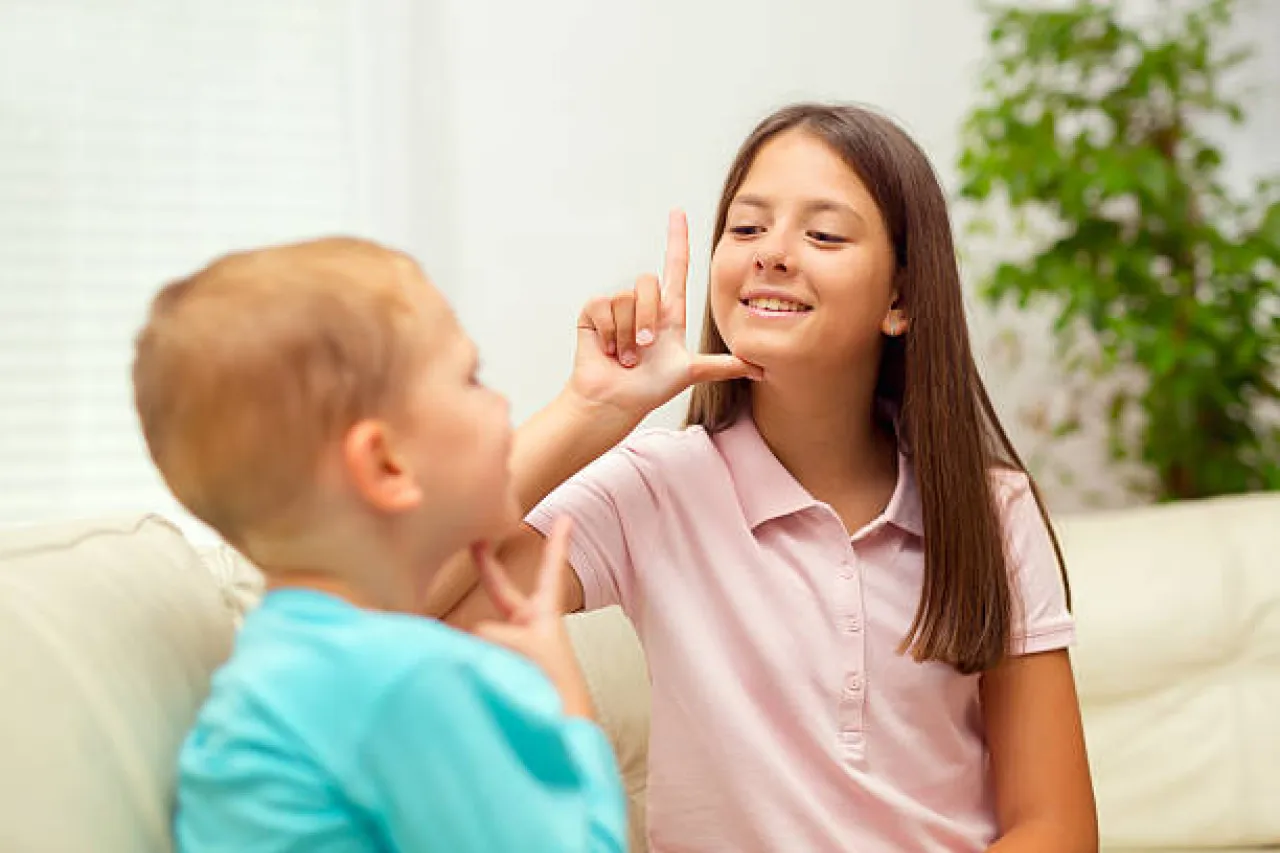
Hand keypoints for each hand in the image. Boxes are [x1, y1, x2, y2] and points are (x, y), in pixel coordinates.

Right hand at [471, 518, 594, 718]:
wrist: (558, 729)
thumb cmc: (552, 683)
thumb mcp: (524, 640)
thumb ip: (486, 630)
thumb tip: (459, 642)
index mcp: (545, 615)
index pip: (551, 569)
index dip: (558, 542)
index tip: (567, 517)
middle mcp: (527, 629)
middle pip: (502, 590)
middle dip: (487, 566)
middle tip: (478, 538)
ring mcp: (509, 651)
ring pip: (478, 632)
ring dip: (478, 645)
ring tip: (497, 668)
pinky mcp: (493, 668)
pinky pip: (470, 655)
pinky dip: (466, 662)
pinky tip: (463, 675)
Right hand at [569, 209, 762, 418]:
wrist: (615, 402)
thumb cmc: (649, 388)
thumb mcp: (691, 371)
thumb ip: (724, 365)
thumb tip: (761, 370)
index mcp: (668, 312)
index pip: (676, 266)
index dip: (677, 239)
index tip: (678, 212)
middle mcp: (643, 305)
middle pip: (649, 283)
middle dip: (648, 319)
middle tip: (646, 348)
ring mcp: (617, 308)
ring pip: (626, 299)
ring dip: (627, 335)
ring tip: (626, 356)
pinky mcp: (593, 312)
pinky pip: (604, 307)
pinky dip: (608, 334)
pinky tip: (608, 350)